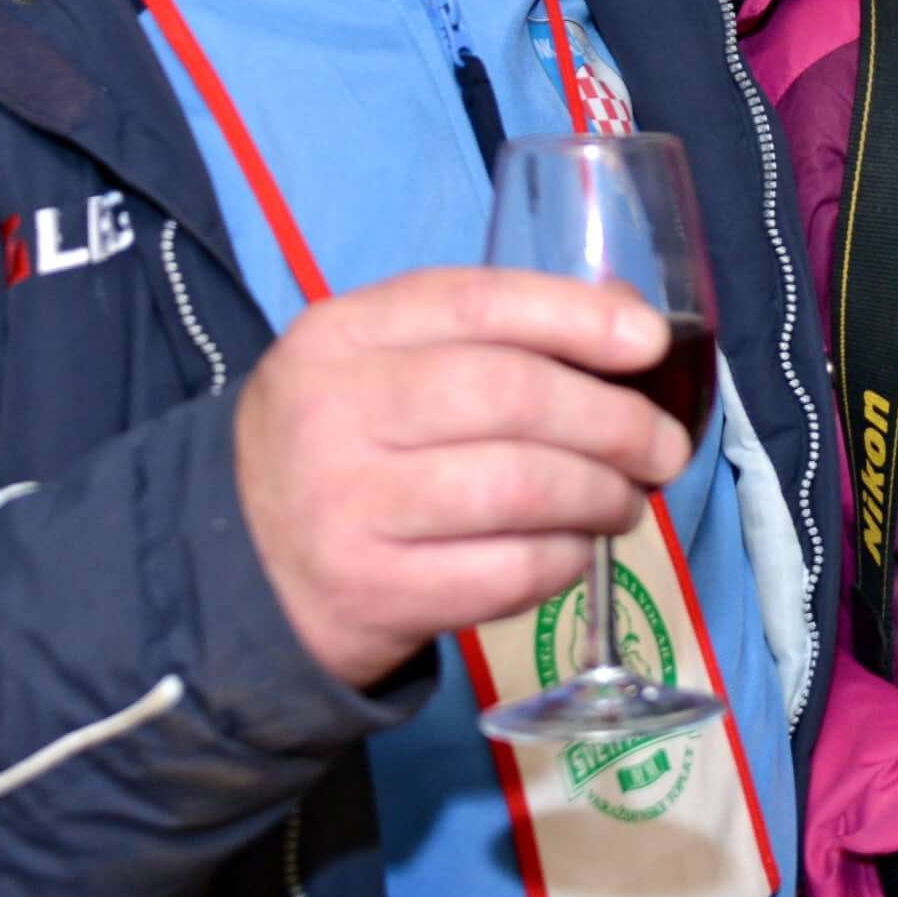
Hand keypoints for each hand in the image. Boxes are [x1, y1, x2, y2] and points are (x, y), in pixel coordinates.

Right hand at [233, 265, 692, 686]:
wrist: (235, 567)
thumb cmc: (342, 447)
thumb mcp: (377, 364)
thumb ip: (483, 335)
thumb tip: (628, 319)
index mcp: (343, 334)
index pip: (479, 303)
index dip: (579, 317)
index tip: (651, 343)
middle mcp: (336, 411)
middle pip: (512, 397)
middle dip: (614, 422)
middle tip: (662, 447)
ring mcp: (347, 506)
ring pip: (520, 488)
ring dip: (601, 495)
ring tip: (626, 500)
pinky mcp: (370, 593)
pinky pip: (506, 572)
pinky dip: (564, 560)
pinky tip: (574, 550)